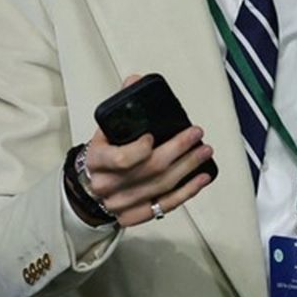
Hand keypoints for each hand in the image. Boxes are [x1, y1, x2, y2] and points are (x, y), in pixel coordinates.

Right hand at [75, 78, 215, 226]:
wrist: (92, 185)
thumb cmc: (105, 153)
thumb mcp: (106, 129)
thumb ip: (122, 106)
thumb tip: (135, 80)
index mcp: (96, 160)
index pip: (121, 158)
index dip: (140, 149)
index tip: (153, 135)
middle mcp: (106, 185)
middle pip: (150, 169)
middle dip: (178, 149)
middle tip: (196, 134)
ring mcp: (120, 204)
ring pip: (162, 186)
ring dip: (188, 167)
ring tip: (205, 151)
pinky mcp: (134, 216)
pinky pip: (165, 205)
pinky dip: (188, 191)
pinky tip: (202, 177)